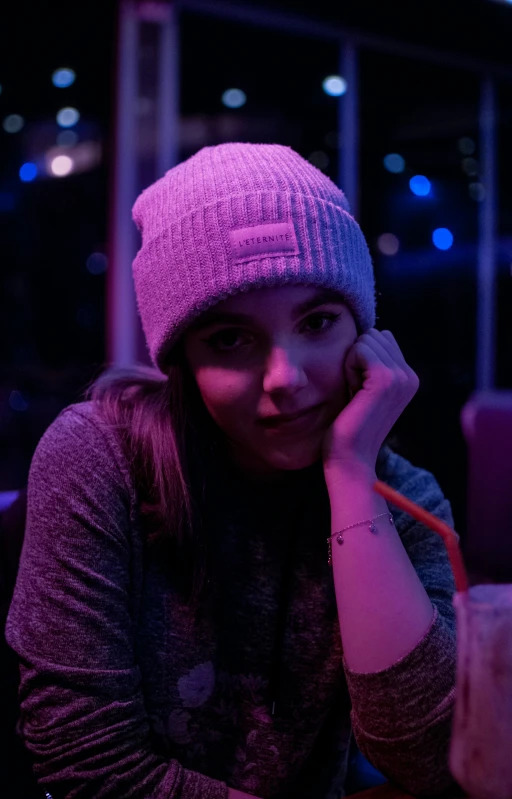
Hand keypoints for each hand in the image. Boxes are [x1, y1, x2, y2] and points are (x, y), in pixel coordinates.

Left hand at [321, 328, 418, 472]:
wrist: (350, 458)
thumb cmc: (348, 425)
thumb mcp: (364, 388)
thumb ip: (372, 363)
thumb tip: (368, 333)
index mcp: (409, 377)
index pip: (381, 337)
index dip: (361, 359)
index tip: (361, 390)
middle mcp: (410, 375)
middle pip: (373, 335)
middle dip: (356, 359)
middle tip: (357, 393)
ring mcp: (401, 376)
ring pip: (365, 340)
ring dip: (351, 364)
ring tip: (356, 394)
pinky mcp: (386, 379)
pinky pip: (359, 349)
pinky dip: (348, 368)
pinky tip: (352, 392)